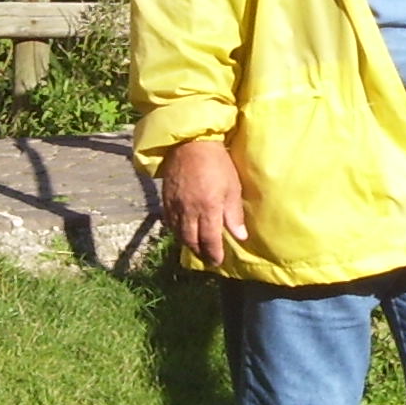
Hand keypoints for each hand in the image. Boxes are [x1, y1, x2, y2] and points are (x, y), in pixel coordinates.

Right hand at [159, 137, 246, 266]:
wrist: (190, 143)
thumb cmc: (217, 163)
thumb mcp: (232, 187)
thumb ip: (234, 214)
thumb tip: (240, 237)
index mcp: (208, 209)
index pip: (209, 240)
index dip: (214, 254)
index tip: (218, 262)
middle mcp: (189, 211)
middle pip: (192, 240)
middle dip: (200, 252)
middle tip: (208, 259)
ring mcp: (175, 205)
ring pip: (179, 233)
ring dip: (188, 244)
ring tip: (196, 248)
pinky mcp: (165, 199)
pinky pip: (169, 222)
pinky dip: (176, 231)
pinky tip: (182, 232)